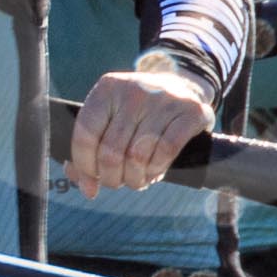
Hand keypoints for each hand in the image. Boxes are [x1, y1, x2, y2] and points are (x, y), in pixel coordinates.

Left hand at [68, 67, 216, 196]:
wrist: (183, 89)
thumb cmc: (139, 113)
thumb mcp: (111, 118)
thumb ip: (90, 149)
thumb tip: (87, 188)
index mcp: (107, 88)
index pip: (85, 134)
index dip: (85, 166)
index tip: (92, 182)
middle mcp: (134, 90)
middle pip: (111, 151)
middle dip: (112, 177)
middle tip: (118, 182)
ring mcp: (164, 99)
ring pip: (138, 156)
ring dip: (135, 178)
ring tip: (137, 180)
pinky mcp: (191, 111)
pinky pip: (166, 151)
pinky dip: (156, 169)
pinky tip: (154, 171)